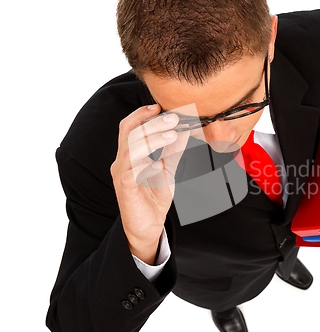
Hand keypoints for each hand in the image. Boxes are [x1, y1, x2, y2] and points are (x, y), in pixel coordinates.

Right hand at [111, 104, 189, 263]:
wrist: (147, 226)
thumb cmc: (154, 196)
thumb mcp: (168, 169)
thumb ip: (174, 151)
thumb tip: (185, 131)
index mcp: (130, 153)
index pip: (130, 126)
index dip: (142, 114)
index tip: (160, 106)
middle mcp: (122, 161)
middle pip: (132, 133)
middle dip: (153, 123)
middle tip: (174, 118)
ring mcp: (122, 174)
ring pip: (130, 149)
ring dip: (152, 139)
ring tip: (171, 135)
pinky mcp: (125, 189)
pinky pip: (131, 173)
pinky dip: (146, 165)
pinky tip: (159, 164)